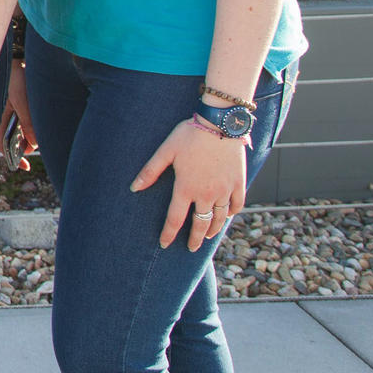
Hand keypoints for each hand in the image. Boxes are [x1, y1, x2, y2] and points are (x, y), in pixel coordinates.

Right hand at [0, 60, 37, 170]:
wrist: (23, 61)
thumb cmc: (18, 79)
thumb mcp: (22, 101)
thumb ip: (28, 122)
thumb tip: (36, 145)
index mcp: (3, 119)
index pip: (4, 144)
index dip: (12, 157)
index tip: (23, 166)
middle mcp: (10, 119)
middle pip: (16, 142)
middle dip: (26, 149)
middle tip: (37, 151)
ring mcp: (19, 115)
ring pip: (25, 134)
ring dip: (33, 138)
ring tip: (41, 135)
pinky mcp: (28, 110)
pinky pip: (32, 125)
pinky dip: (38, 129)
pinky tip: (44, 127)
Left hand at [132, 118, 246, 249]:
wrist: (220, 124)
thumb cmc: (190, 135)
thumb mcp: (165, 151)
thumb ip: (150, 171)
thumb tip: (134, 188)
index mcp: (186, 187)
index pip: (175, 219)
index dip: (168, 233)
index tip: (164, 244)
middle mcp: (206, 194)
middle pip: (200, 224)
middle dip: (194, 239)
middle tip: (190, 248)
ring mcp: (225, 190)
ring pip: (220, 218)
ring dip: (213, 230)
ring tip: (207, 236)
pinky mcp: (239, 183)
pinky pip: (237, 205)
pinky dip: (231, 213)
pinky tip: (226, 216)